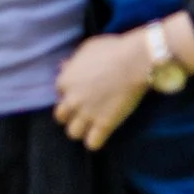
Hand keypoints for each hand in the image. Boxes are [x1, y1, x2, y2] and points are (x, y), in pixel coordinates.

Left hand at [53, 30, 157, 154]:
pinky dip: (95, 142)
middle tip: (83, 111)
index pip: (59, 93)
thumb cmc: (112, 50)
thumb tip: (64, 66)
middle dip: (70, 115)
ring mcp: (87, 114)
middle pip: (60, 117)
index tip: (81, 92)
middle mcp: (72, 100)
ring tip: (91, 126)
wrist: (134, 61)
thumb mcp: (87, 49)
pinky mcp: (104, 125)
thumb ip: (73, 61)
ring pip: (73, 133)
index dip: (70, 93)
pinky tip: (102, 135)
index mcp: (65, 80)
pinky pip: (92, 144)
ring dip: (81, 130)